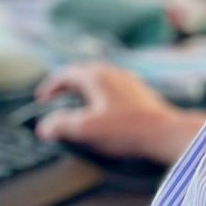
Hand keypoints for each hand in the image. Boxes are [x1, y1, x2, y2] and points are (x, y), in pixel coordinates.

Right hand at [34, 62, 205, 166]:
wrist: (165, 133)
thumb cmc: (127, 130)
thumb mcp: (87, 129)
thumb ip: (61, 126)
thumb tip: (44, 127)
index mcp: (96, 76)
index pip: (65, 74)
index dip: (49, 86)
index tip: (41, 99)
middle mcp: (111, 72)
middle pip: (81, 72)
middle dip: (65, 85)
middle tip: (54, 99)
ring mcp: (127, 80)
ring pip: (97, 78)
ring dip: (82, 89)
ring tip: (75, 104)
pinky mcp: (138, 92)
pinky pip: (111, 87)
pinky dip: (98, 94)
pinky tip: (101, 109)